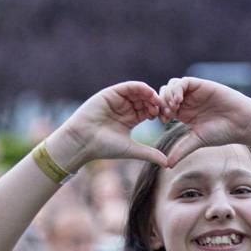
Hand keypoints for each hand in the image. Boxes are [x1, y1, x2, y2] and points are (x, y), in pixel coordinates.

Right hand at [47, 81, 167, 171]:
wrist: (83, 141)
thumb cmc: (104, 147)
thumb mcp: (132, 149)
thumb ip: (149, 154)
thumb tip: (167, 163)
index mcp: (130, 119)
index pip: (149, 111)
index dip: (159, 113)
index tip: (166, 120)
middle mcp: (125, 108)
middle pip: (146, 100)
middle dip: (157, 103)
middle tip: (165, 109)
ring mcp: (118, 100)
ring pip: (139, 92)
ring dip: (150, 95)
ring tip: (157, 102)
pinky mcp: (111, 93)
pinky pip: (129, 86)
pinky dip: (140, 88)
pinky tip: (148, 93)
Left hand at [158, 77, 250, 166]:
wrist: (240, 123)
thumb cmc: (222, 133)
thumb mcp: (196, 141)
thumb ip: (181, 150)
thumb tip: (167, 165)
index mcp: (184, 113)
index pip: (164, 108)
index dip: (160, 112)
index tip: (164, 122)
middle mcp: (188, 101)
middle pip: (165, 95)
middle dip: (162, 103)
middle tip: (167, 115)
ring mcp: (194, 92)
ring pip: (172, 86)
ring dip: (168, 95)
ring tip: (173, 107)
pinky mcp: (202, 85)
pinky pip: (184, 82)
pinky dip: (177, 89)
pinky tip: (179, 100)